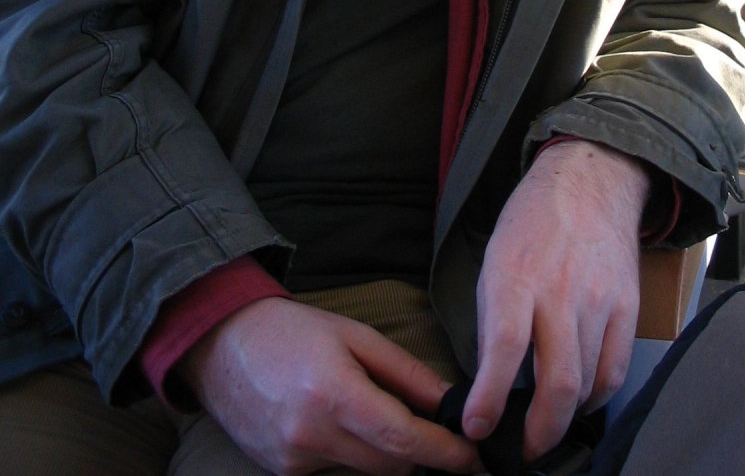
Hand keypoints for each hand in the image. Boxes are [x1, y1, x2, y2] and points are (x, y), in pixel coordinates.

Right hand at [179, 296, 479, 475]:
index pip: (402, 439)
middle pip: (390, 465)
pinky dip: (350, 452)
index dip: (444, 452)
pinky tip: (337, 421)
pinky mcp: (281, 474)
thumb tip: (450, 400)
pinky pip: (335, 471)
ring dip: (383, 451)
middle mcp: (312, 436)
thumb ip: (406, 372)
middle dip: (419, 451)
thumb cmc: (293, 331)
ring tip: (371, 410)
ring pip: (364, 471)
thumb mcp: (356, 336)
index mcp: (334, 394)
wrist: (223, 345)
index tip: (471, 456)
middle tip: (436, 430)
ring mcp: (293, 461)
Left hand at [461, 140, 648, 461]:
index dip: (489, 396)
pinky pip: (615, 370)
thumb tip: (489, 379)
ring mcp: (599, 301)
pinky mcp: (627, 307)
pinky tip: (580, 400)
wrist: (590, 181)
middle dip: (538, 431)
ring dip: (565, 418)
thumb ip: (494, 318)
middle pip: (557, 381)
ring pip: (587, 384)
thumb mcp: (494, 261)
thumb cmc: (533, 223)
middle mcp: (561, 292)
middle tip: (522, 451)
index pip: (505, 347)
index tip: (476, 427)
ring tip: (546, 428)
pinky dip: (596, 396)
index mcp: (517, 276)